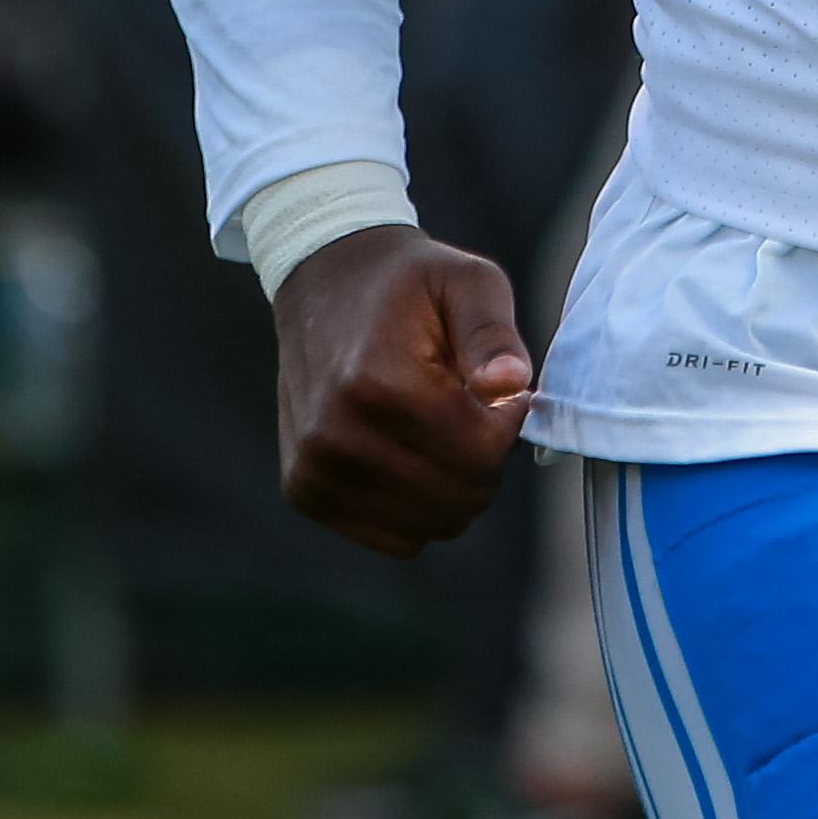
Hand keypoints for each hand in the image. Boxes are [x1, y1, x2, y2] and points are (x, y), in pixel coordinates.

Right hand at [274, 227, 533, 558]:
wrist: (324, 282)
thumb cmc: (408, 284)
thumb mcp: (467, 281)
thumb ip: (493, 334)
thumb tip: (512, 385)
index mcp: (377, 381)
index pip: (478, 452)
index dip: (508, 424)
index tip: (501, 391)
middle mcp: (335, 435)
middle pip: (457, 496)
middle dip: (485, 459)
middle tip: (474, 410)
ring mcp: (314, 470)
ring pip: (429, 526)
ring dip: (454, 487)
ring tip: (440, 428)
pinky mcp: (305, 491)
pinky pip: (395, 537)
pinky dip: (420, 507)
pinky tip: (413, 453)